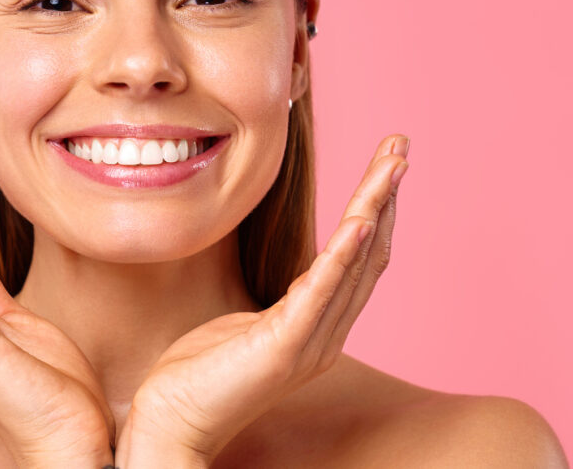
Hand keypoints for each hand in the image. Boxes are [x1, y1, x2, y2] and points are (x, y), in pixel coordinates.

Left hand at [115, 134, 409, 466]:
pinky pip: (321, 292)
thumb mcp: (247, 324)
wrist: (172, 424)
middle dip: (386, 195)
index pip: (360, 258)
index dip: (376, 208)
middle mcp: (327, 333)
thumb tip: (293, 273)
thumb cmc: (200, 374)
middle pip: (370, 253)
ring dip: (375, 209)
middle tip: (401, 146)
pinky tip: (359, 221)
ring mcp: (310, 342)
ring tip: (391, 166)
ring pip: (355, 263)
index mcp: (319, 325)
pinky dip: (343, 255)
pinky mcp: (283, 348)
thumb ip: (280, 301)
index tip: (386, 162)